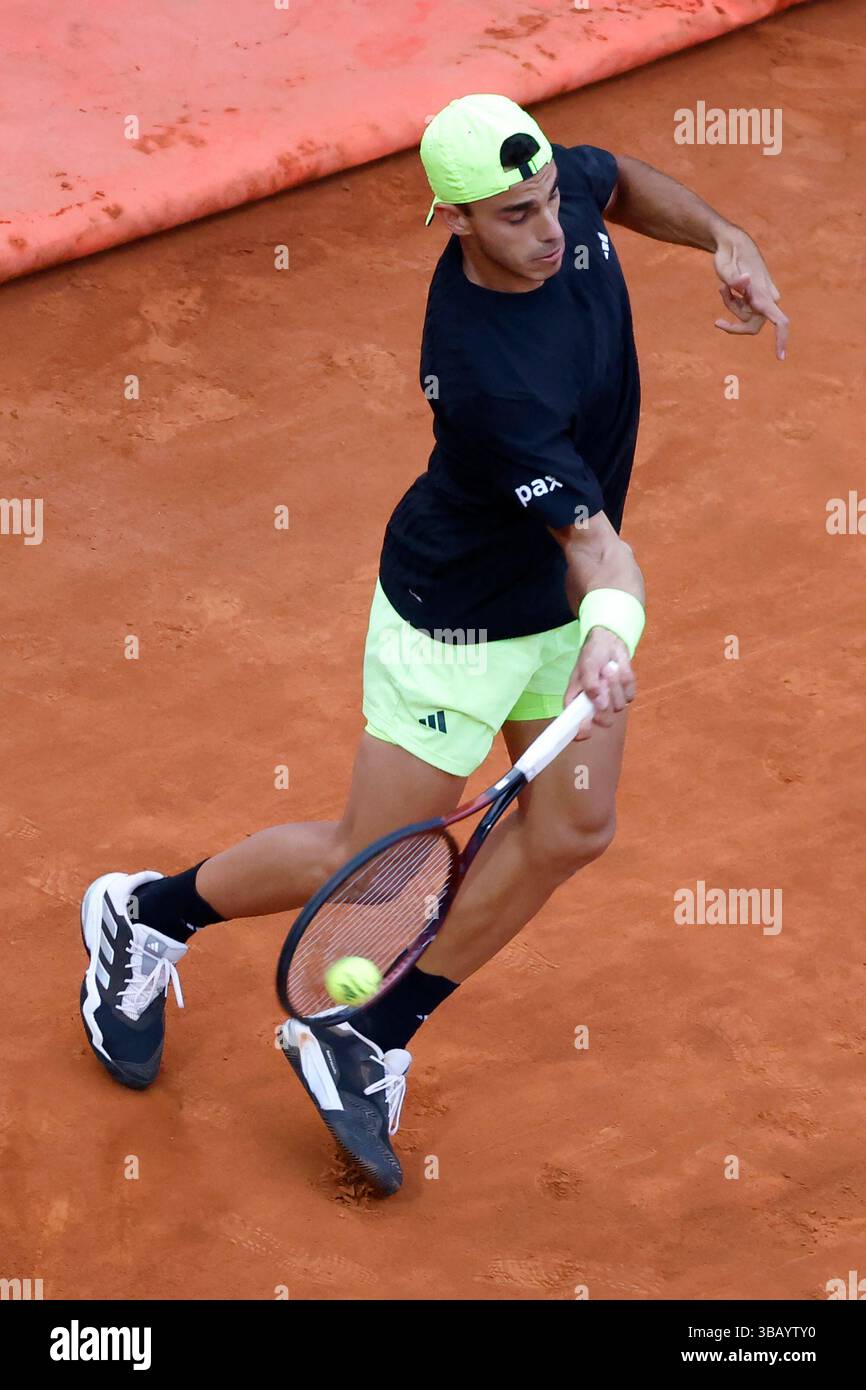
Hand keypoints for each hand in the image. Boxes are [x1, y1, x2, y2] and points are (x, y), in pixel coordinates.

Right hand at [564, 628, 635, 738]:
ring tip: (607, 669)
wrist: (609, 643)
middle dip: (605, 701)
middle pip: (603, 720)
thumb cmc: (592, 655)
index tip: (586, 725)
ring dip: (614, 685)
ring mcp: (611, 702)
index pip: (577, 727)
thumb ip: (590, 685)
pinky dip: (625, 681)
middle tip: (602, 682)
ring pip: (618, 706)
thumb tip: (599, 703)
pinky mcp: (625, 695)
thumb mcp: (586, 667)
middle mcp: (593, 707)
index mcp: (577, 704)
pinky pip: (630, 695)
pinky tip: (618, 670)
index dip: (582, 731)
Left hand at [713, 230, 788, 359]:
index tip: (780, 357)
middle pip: (752, 326)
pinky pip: (744, 310)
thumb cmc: (729, 255)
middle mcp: (767, 298)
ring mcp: (763, 298)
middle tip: (717, 323)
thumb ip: (734, 279)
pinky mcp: (757, 297)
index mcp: (763, 295)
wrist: (733, 242)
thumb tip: (744, 283)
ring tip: (722, 288)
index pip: (779, 320)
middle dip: (735, 324)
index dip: (781, 339)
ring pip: (746, 317)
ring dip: (731, 306)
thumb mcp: (725, 267)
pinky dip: (733, 302)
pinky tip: (728, 288)